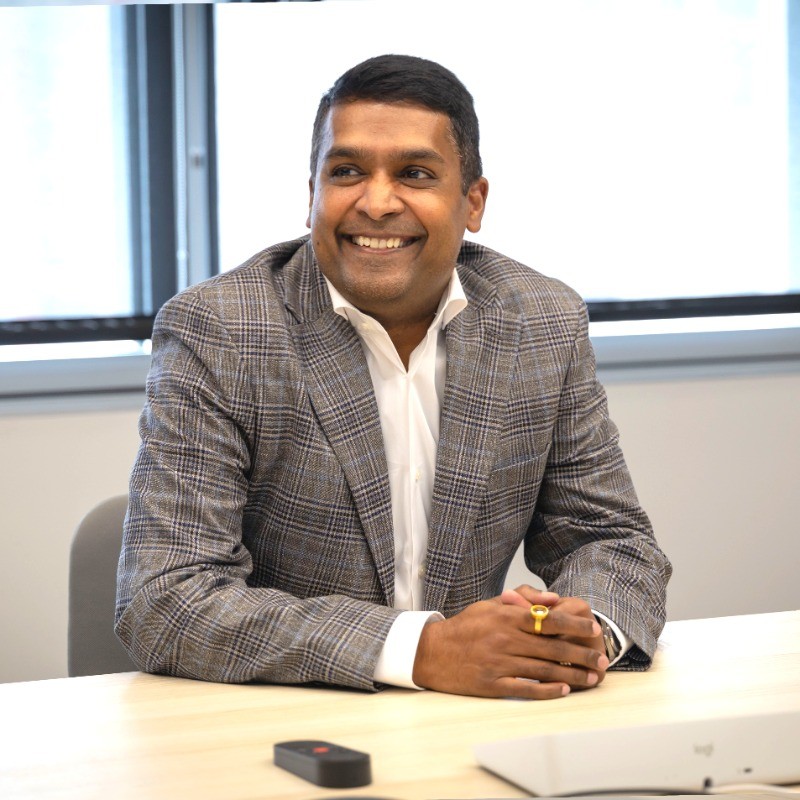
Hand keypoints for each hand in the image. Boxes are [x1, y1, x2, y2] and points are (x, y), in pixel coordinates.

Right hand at [412, 589, 607, 699]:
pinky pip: (525, 688)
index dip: (574, 623)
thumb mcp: (490, 605)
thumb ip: (521, 599)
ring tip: (591, 677)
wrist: (432, 652)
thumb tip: (552, 598)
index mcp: (506, 617)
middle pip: (552, 647)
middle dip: (581, 654)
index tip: (593, 628)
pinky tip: (563, 690)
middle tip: (602, 660)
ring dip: (572, 675)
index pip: (549, 618)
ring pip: (544, 670)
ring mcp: (499, 663)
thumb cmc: (465, 627)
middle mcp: (505, 639)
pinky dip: (547, 690)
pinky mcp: (492, 684)